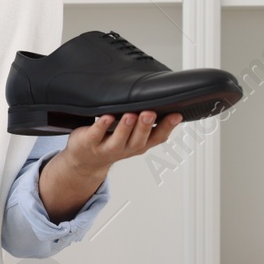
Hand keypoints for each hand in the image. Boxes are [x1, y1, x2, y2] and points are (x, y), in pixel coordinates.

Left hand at [59, 109, 182, 179]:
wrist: (86, 160)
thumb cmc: (113, 142)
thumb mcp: (134, 137)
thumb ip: (148, 124)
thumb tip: (168, 103)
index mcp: (140, 144)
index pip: (157, 137)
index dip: (167, 127)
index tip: (176, 115)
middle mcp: (126, 148)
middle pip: (138, 139)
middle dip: (145, 126)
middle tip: (150, 113)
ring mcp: (107, 147)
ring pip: (118, 140)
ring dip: (125, 128)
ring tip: (131, 115)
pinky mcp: (90, 142)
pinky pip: (96, 134)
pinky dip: (102, 126)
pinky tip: (107, 117)